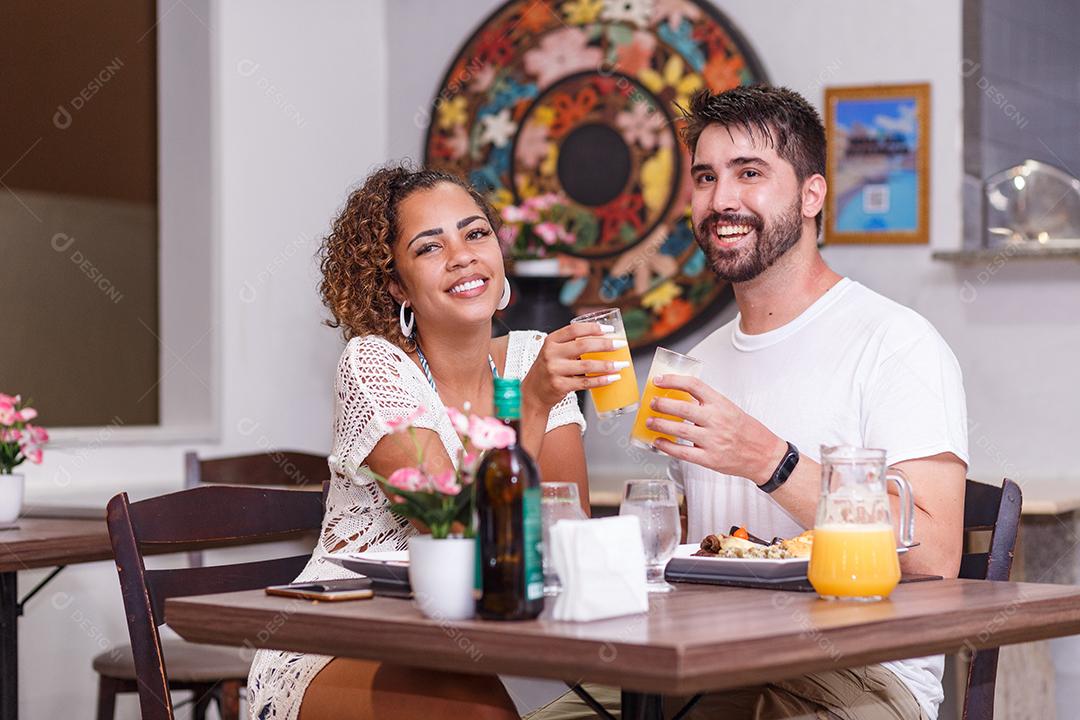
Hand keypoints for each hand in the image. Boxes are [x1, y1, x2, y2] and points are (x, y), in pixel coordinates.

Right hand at [521, 322, 628, 409]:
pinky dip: (601, 380)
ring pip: (587, 365)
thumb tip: (603, 339)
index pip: (574, 330)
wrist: (533, 392)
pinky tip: (612, 378)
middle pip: (583, 345)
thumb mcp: (553, 352)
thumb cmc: (548, 369)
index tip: (610, 330)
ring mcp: (555, 370)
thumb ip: (571, 344)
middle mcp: (551, 354)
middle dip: (606, 345)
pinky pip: (585, 382)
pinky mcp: (560, 386)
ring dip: (607, 365)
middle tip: (621, 345)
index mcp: (551, 341)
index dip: (593, 328)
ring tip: (621, 365)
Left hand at [647, 374, 786, 484]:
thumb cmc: (748, 432)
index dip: (673, 380)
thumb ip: (708, 404)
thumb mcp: (730, 409)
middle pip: (682, 407)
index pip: (694, 385)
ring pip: (679, 429)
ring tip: (650, 421)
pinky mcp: (709, 459)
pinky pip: (682, 452)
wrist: (765, 456)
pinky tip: (658, 441)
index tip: (659, 380)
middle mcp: (716, 420)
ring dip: (660, 424)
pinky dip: (666, 446)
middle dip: (662, 404)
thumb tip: (679, 399)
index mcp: (721, 404)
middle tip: (652, 403)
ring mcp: (713, 440)